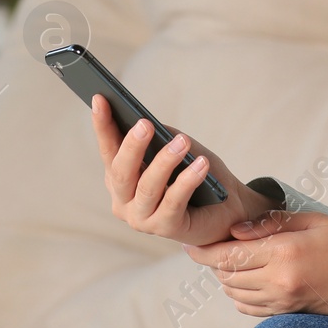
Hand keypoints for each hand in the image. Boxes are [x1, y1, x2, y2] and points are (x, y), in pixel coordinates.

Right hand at [90, 94, 277, 246]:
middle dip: (132, 146)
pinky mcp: (165, 229)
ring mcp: (141, 218)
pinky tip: (201, 164)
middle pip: (120, 172)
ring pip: (147, 187)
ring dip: (166, 161)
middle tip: (145, 124)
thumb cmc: (196, 173)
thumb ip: (159, 139)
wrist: (228, 207)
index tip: (100, 98)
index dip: (103, 125)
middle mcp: (123, 201)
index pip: (108, 149)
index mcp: (120, 178)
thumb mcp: (175, 149)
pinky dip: (187, 181)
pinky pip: (173, 202)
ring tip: (183, 141)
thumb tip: (145, 123)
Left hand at [189, 211, 327, 327]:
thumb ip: (272, 223)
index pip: (230, 255)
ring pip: (235, 293)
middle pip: (227, 275)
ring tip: (230, 258)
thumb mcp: (313, 220)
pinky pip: (249, 307)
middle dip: (214, 261)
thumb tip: (237, 229)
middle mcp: (279, 281)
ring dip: (226, 277)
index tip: (192, 244)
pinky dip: (239, 293)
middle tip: (213, 244)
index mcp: (284, 253)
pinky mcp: (286, 313)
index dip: (206, 250)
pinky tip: (246, 278)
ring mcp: (282, 301)